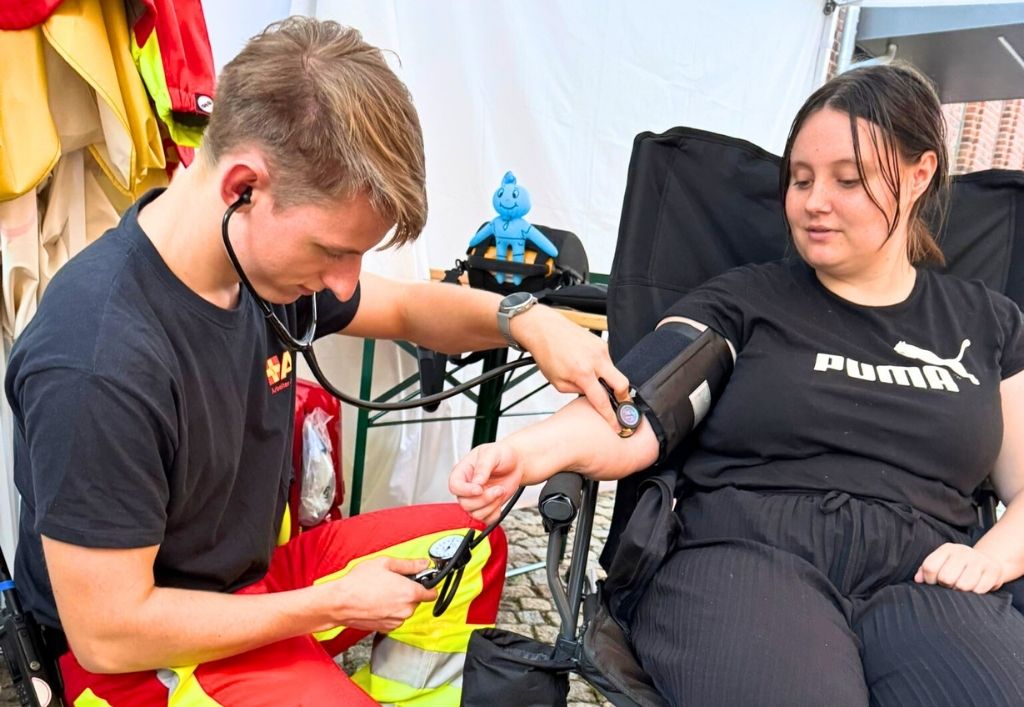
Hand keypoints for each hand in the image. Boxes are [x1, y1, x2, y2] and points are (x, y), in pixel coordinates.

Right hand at [323, 557, 436, 632]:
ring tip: (381, 592)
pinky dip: (389, 611)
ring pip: (405, 609)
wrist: (340, 602)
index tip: (423, 581)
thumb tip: (423, 563)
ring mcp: (396, 621)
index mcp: (409, 593)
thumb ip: (409, 564)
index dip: (429, 585)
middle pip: (416, 600)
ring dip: (398, 602)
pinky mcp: (386, 628)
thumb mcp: (385, 563)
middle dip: (408, 591)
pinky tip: (377, 602)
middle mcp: (405, 610)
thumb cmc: (358, 583)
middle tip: (393, 582)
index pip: (432, 593)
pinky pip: (395, 617)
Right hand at [449, 442, 524, 522]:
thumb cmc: (502, 454)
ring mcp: (476, 498)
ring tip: (500, 491)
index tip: (480, 489)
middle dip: (484, 499)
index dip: (466, 491)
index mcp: (463, 471)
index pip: (454, 486)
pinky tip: (499, 501)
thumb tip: (476, 482)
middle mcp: (467, 487)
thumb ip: (483, 467)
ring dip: (491, 505)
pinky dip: (494, 514)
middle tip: (498, 489)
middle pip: (465, 503)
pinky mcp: (486, 507)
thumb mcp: (492, 454)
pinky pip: (485, 519)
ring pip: (475, 513)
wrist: (516, 463)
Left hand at [512, 307, 629, 430]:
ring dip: (609, 382)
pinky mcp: (601, 343)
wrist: (544, 328)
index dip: (611, 416)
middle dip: (624, 399)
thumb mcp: (557, 382)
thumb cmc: (547, 353)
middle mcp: (596, 360)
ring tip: (595, 383)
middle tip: (621, 407)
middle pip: (622, 384)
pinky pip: (608, 361)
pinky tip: (590, 368)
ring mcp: (601, 349)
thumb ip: (577, 392)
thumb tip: (592, 396)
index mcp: (582, 373)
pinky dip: (603, 369)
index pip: (602, 400)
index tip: (617, 425)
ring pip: (615, 372)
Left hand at [915, 543, 1004, 593]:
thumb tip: (918, 580)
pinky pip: (979, 590)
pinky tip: (976, 587)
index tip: (934, 583)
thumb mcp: (941, 563)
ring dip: (961, 591)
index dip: (929, 580)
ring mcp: (979, 560)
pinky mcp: (993, 570)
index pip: (930, 566)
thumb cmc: (957, 566)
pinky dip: (976, 593)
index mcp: (947, 549)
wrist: (988, 562)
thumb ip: (926, 570)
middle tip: (951, 585)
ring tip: (962, 586)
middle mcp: (963, 551)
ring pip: (963, 585)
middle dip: (947, 586)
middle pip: (946, 578)